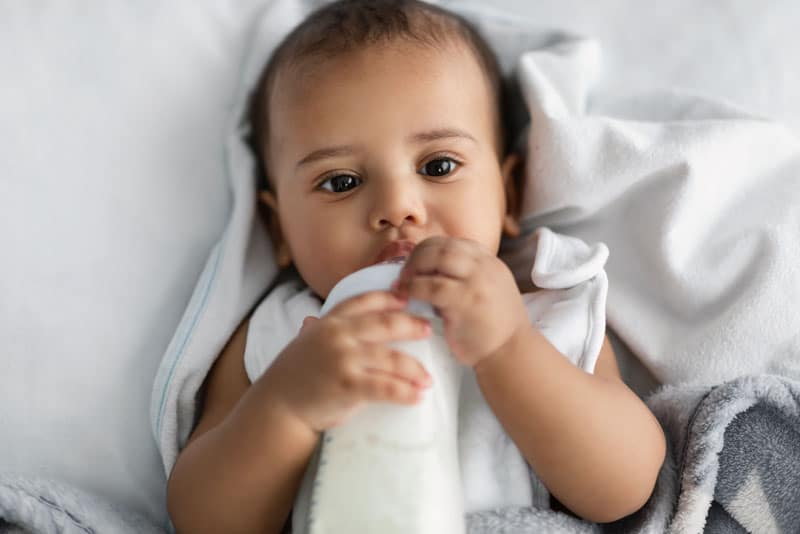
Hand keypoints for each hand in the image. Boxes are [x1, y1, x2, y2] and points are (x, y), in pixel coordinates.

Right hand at [262, 291, 433, 431]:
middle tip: (429, 330)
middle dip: (411, 325)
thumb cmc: (292, 378)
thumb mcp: (302, 345)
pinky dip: (405, 392)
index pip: (363, 301)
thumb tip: (311, 320)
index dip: (388, 298)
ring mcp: (344, 359)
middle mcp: (338, 335)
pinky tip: (417, 396)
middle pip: (386, 324)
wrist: (277, 408)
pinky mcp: (349, 386)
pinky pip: (387, 387)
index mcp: (329, 323)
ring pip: (391, 358)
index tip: (406, 299)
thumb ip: (314, 332)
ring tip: (427, 378)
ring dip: (415, 369)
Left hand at [391, 236, 528, 367]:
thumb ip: (466, 277)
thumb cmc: (493, 328)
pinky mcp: (466, 300)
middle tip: (404, 273)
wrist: (511, 353)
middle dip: (417, 255)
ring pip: (437, 258)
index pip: (453, 243)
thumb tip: (428, 271)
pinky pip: (432, 286)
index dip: (429, 249)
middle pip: (443, 246)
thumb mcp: (487, 291)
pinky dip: (413, 288)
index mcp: (489, 262)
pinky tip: (404, 295)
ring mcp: (477, 281)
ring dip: (413, 268)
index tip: (415, 263)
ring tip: (401, 283)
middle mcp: (485, 266)